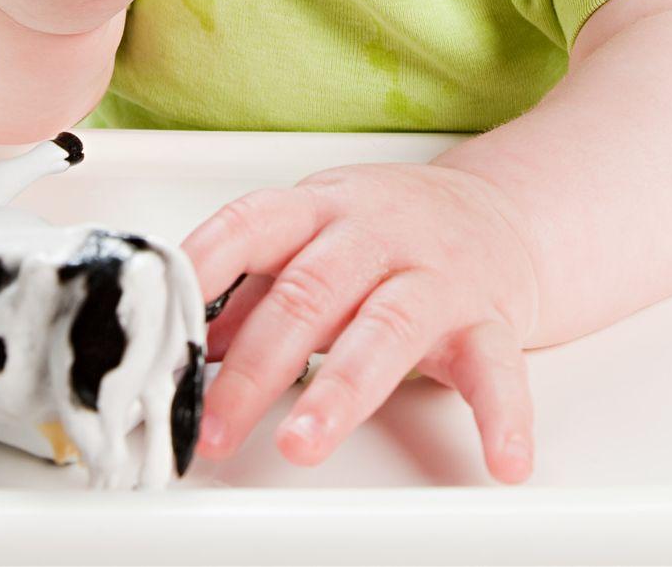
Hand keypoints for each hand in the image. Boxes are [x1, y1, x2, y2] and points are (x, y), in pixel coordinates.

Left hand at [182, 162, 542, 482]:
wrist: (499, 215)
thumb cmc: (390, 232)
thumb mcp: (312, 238)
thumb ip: (251, 287)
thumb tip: (187, 341)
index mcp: (321, 211)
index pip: (253, 225)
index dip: (205, 267)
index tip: (168, 321)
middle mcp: (377, 237)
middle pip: (310, 294)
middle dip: (257, 365)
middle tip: (216, 425)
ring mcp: (437, 278)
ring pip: (389, 329)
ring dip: (342, 390)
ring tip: (304, 443)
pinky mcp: (491, 321)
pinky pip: (499, 368)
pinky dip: (503, 417)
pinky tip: (500, 461)